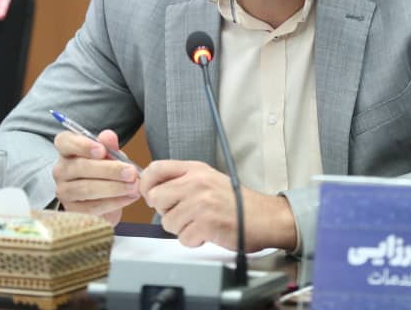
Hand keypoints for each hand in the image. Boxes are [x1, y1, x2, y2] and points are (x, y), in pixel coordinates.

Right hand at [52, 129, 139, 225]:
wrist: (104, 197)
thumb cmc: (103, 170)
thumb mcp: (108, 154)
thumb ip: (108, 145)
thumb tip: (109, 136)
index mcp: (67, 150)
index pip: (65, 142)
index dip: (83, 145)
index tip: (102, 150)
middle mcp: (61, 169)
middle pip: (80, 168)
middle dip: (109, 170)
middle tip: (131, 172)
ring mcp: (64, 191)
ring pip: (86, 189)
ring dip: (114, 188)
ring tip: (133, 186)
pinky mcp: (72, 211)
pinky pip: (93, 207)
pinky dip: (114, 202)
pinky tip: (128, 197)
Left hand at [139, 160, 296, 251]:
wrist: (264, 217)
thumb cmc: (236, 202)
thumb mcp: (209, 179)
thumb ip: (183, 180)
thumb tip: (153, 189)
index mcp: (195, 169)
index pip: (156, 169)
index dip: (146, 184)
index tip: (150, 194)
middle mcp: (196, 183)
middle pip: (155, 198)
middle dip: (166, 211)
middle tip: (183, 213)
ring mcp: (200, 203)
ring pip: (167, 222)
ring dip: (182, 228)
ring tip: (200, 223)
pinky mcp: (205, 224)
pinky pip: (182, 238)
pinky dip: (193, 240)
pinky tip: (206, 233)